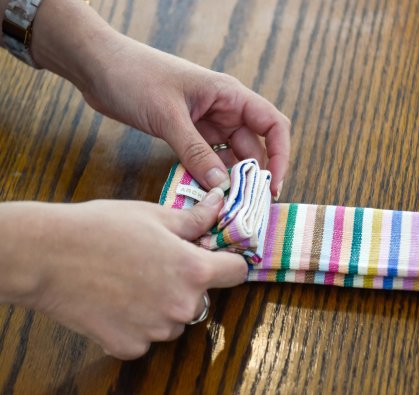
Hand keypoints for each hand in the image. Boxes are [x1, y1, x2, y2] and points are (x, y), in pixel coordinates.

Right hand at [0, 191, 246, 359]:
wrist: (48, 256)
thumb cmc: (101, 229)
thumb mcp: (154, 215)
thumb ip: (195, 219)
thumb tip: (219, 205)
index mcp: (194, 270)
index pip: (238, 272)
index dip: (229, 261)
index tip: (216, 258)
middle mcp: (182, 305)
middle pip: (203, 297)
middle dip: (188, 283)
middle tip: (158, 265)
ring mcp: (156, 330)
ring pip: (175, 320)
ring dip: (164, 306)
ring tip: (132, 282)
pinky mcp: (130, 346)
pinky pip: (146, 337)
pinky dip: (136, 323)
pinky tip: (116, 301)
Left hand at [86, 36, 290, 195]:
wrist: (98, 65)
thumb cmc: (136, 77)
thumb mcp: (168, 117)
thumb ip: (196, 152)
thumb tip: (222, 187)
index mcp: (230, 95)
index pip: (272, 125)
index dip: (281, 155)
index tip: (274, 185)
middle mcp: (224, 109)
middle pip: (254, 146)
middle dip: (255, 176)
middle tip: (249, 208)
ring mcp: (207, 122)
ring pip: (231, 156)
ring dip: (231, 179)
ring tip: (229, 207)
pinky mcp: (188, 132)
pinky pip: (208, 158)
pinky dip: (210, 175)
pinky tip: (207, 194)